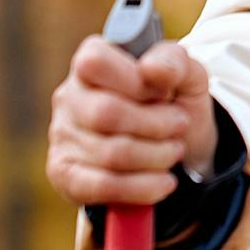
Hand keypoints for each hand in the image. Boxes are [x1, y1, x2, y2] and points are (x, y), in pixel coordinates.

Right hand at [46, 36, 217, 209]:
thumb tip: (151, 68)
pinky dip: (141, 188)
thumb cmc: (175, 104)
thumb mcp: (187, 75)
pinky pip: (101, 186)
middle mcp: (69, 96)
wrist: (180, 151)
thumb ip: (174, 61)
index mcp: (91, 61)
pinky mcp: (65, 174)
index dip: (136, 81)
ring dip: (156, 156)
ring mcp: (62, 136)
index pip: (96, 63)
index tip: (165, 93)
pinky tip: (163, 182)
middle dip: (155, 124)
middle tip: (180, 126)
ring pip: (109, 153)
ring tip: (174, 152)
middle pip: (106, 113)